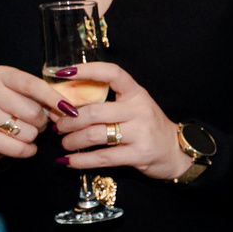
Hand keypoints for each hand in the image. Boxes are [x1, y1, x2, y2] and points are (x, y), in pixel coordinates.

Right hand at [0, 65, 69, 169]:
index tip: (70, 109)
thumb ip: (48, 98)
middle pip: (33, 112)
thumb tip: (68, 111)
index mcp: (2, 75)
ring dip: (34, 135)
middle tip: (37, 122)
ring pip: (28, 132)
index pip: (33, 85)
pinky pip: (19, 148)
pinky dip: (28, 150)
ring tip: (24, 130)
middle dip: (42, 121)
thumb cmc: (15, 108)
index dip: (54, 98)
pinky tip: (22, 145)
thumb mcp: (30, 95)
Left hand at [49, 62, 194, 181]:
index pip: (112, 73)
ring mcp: (141, 132)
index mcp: (137, 94)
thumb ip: (106, 103)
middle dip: (68, 120)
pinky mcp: (139, 154)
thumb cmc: (147, 127)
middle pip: (94, 111)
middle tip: (57, 126)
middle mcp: (140, 110)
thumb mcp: (133, 108)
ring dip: (71, 140)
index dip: (87, 70)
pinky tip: (67, 161)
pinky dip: (80, 160)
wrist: (176, 152)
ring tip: (63, 143)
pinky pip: (102, 157)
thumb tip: (64, 105)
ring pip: (94, 134)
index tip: (62, 72)